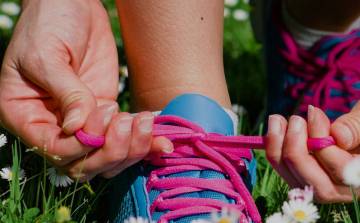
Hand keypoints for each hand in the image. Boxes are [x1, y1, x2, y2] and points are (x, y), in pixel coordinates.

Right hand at [0, 0, 172, 180]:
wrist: (71, 5)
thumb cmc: (48, 24)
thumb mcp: (46, 56)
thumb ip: (66, 93)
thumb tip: (79, 128)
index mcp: (26, 116)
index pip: (54, 151)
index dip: (81, 145)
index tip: (101, 114)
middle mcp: (55, 126)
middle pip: (84, 164)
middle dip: (111, 150)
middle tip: (125, 120)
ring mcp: (85, 122)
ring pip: (108, 159)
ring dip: (131, 149)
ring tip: (143, 121)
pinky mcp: (108, 113)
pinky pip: (127, 140)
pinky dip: (146, 146)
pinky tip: (164, 144)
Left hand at [266, 106, 359, 202]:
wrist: (354, 132)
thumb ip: (355, 129)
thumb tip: (337, 135)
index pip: (340, 169)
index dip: (322, 140)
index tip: (314, 112)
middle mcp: (340, 192)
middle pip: (312, 182)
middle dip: (296, 147)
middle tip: (296, 119)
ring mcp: (317, 189)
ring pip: (291, 177)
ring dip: (278, 146)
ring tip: (279, 119)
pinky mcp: (300, 179)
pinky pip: (282, 169)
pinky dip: (274, 147)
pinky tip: (276, 126)